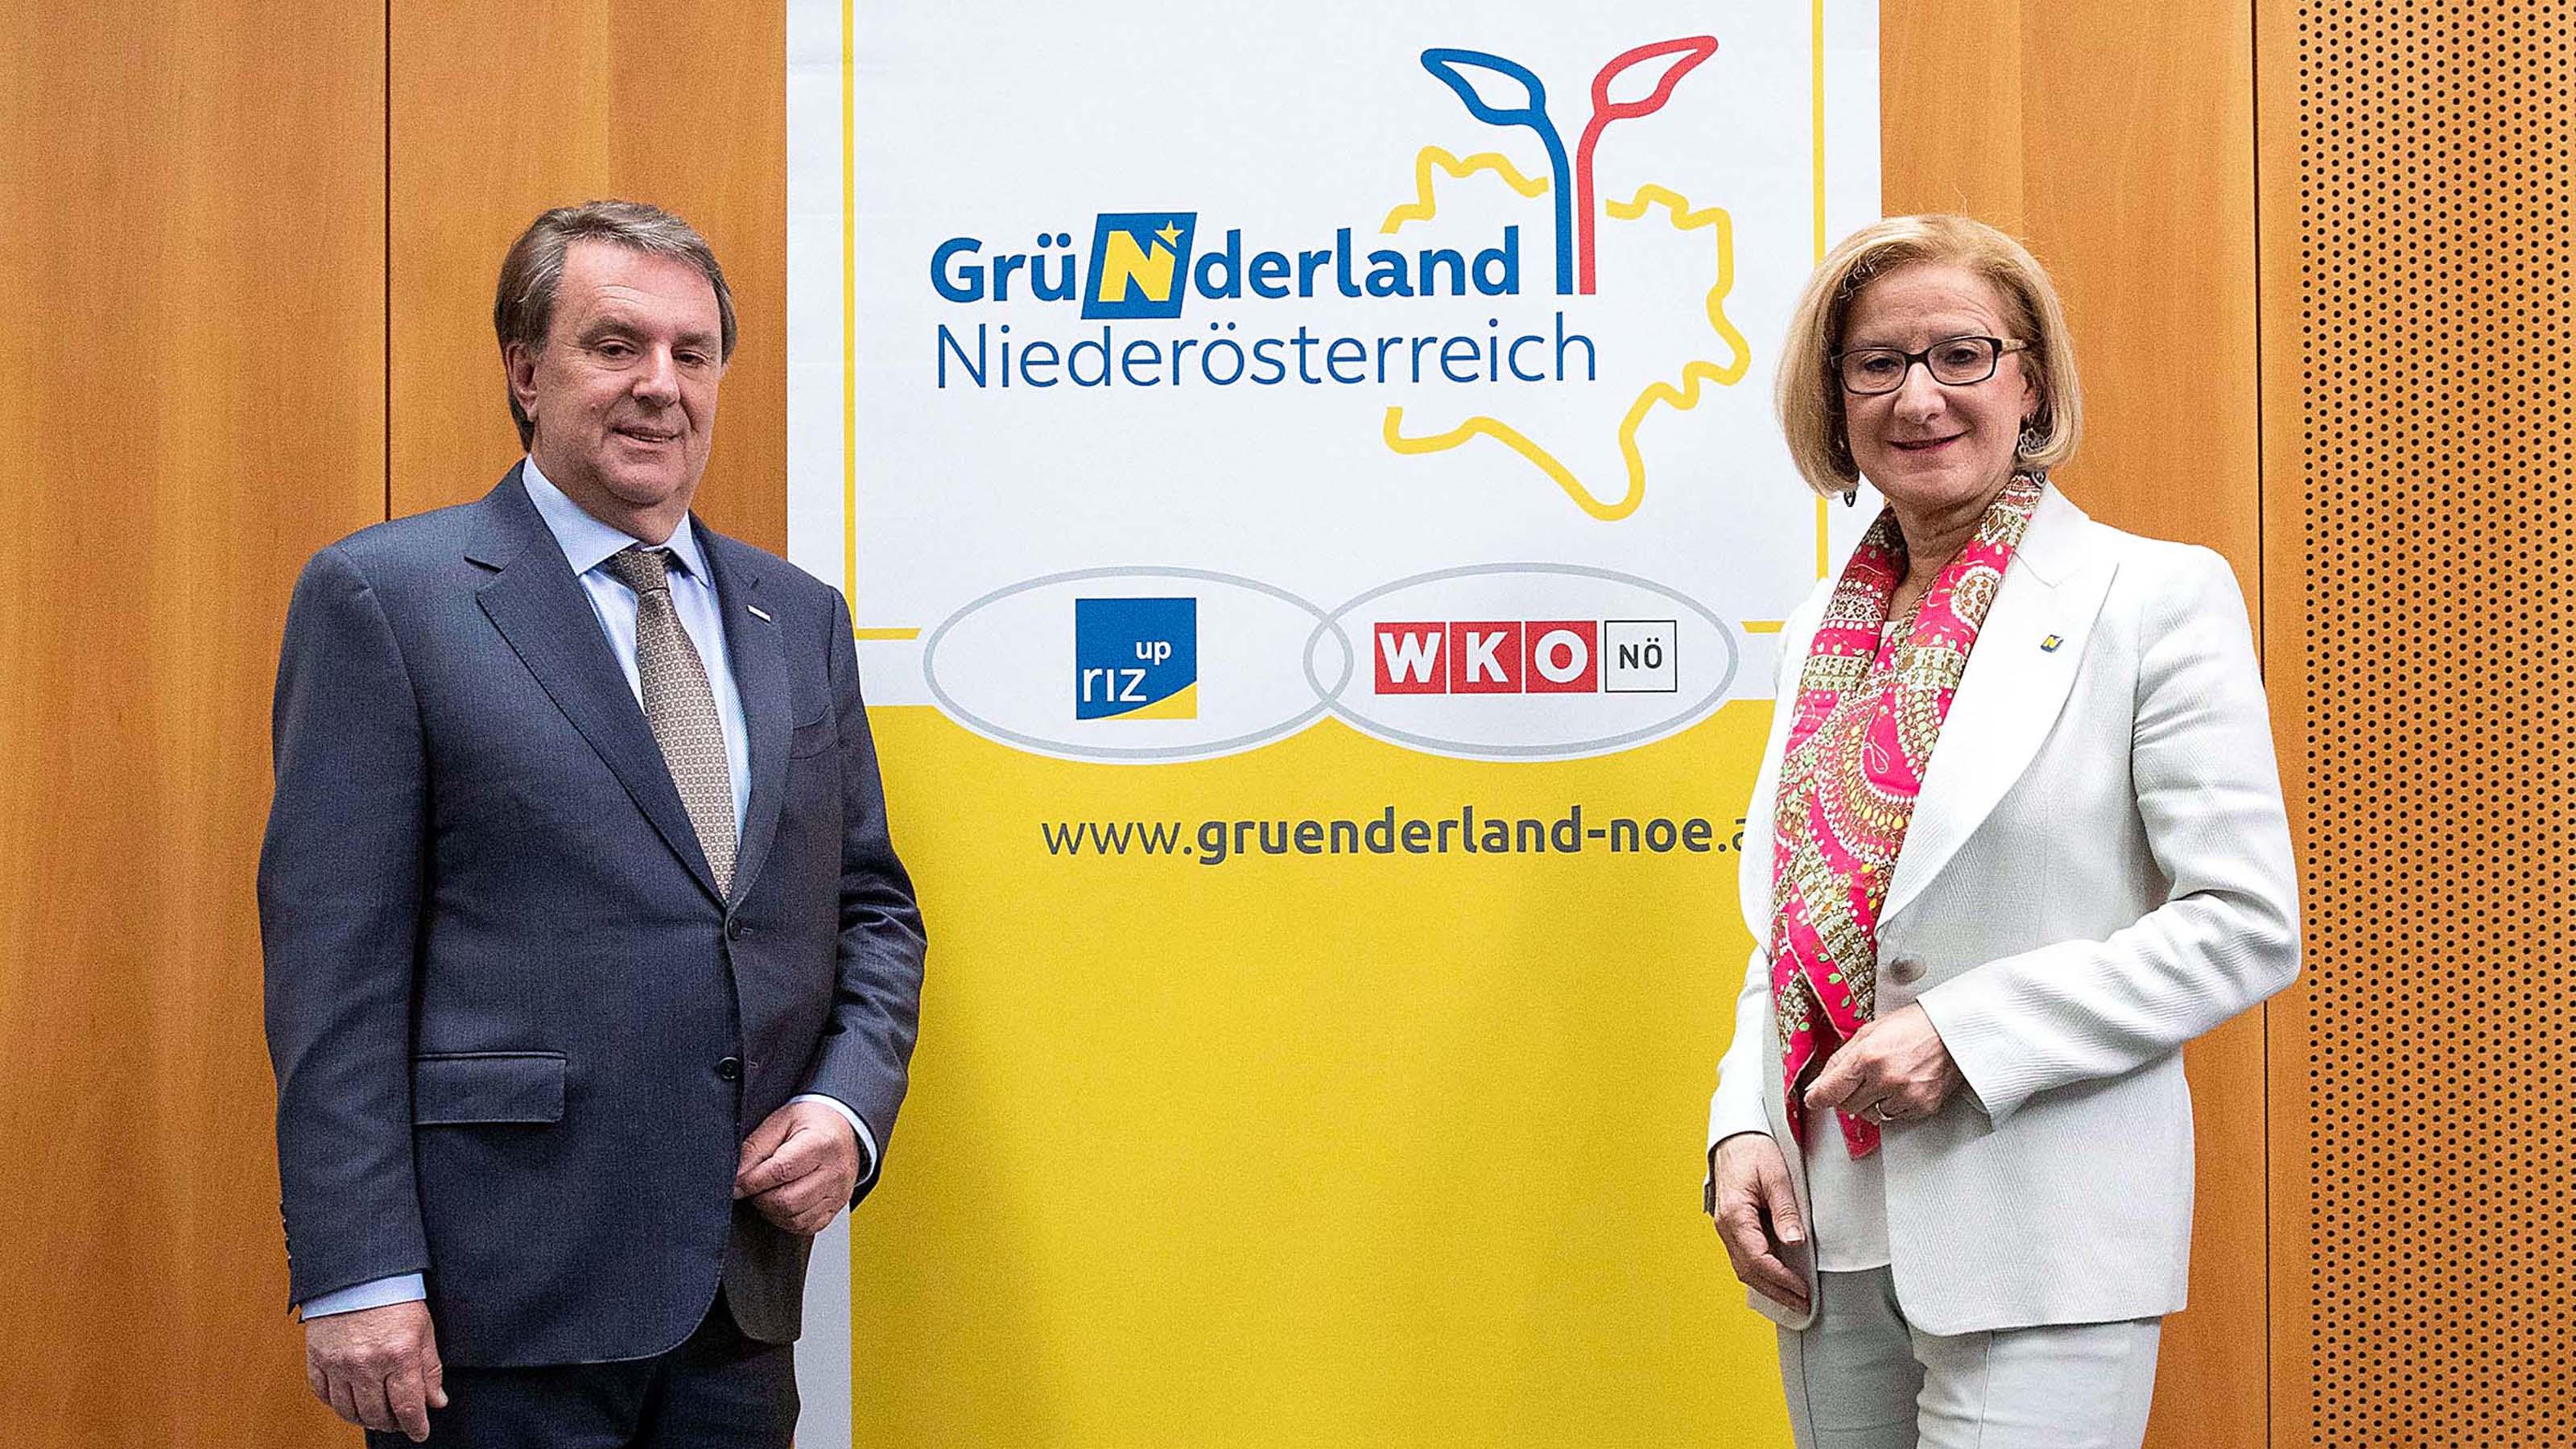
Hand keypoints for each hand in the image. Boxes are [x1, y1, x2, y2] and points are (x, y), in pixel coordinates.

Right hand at [304, 1299, 444, 1440]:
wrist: (358, 1272)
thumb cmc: (395, 1296)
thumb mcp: (424, 1330)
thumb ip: (430, 1369)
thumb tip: (436, 1401)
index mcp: (399, 1355)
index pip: (407, 1407)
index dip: (416, 1426)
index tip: (419, 1432)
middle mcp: (367, 1363)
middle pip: (377, 1415)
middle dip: (391, 1424)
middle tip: (399, 1421)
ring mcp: (339, 1363)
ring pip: (349, 1411)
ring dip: (364, 1418)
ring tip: (376, 1413)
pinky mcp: (317, 1358)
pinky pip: (324, 1395)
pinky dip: (337, 1404)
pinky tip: (350, 1399)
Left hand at [734, 1099, 860, 1234]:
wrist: (844, 1128)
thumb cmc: (812, 1122)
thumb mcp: (780, 1121)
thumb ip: (755, 1148)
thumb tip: (737, 1177)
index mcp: (821, 1144)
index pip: (780, 1171)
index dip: (751, 1181)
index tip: (736, 1184)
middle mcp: (834, 1172)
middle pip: (787, 1201)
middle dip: (760, 1198)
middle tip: (753, 1185)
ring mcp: (838, 1193)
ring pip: (794, 1218)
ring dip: (771, 1210)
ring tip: (767, 1191)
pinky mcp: (836, 1208)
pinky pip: (805, 1227)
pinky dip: (786, 1219)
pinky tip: (782, 1203)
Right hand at [1708, 1132, 1809, 1311]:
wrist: (1734, 1136)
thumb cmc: (1752, 1150)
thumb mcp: (1776, 1176)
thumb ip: (1785, 1210)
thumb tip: (1794, 1242)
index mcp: (1735, 1214)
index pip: (1758, 1259)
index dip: (1781, 1279)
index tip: (1802, 1290)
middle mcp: (1725, 1225)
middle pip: (1748, 1271)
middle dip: (1775, 1292)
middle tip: (1801, 1305)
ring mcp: (1725, 1227)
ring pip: (1743, 1267)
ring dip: (1768, 1286)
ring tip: (1792, 1298)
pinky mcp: (1731, 1225)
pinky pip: (1743, 1256)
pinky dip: (1760, 1273)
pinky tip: (1776, 1279)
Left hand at [1802, 1003, 1963, 1126]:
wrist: (1952, 1031)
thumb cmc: (1913, 1027)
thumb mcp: (1868, 1033)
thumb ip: (1839, 1061)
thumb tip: (1818, 1085)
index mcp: (1869, 1056)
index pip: (1831, 1090)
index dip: (1818, 1098)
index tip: (1814, 1100)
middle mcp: (1886, 1078)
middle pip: (1848, 1106)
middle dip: (1849, 1095)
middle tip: (1862, 1079)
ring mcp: (1906, 1095)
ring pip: (1871, 1115)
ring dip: (1872, 1102)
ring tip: (1887, 1079)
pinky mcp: (1922, 1106)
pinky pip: (1895, 1117)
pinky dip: (1894, 1106)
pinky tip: (1902, 1086)